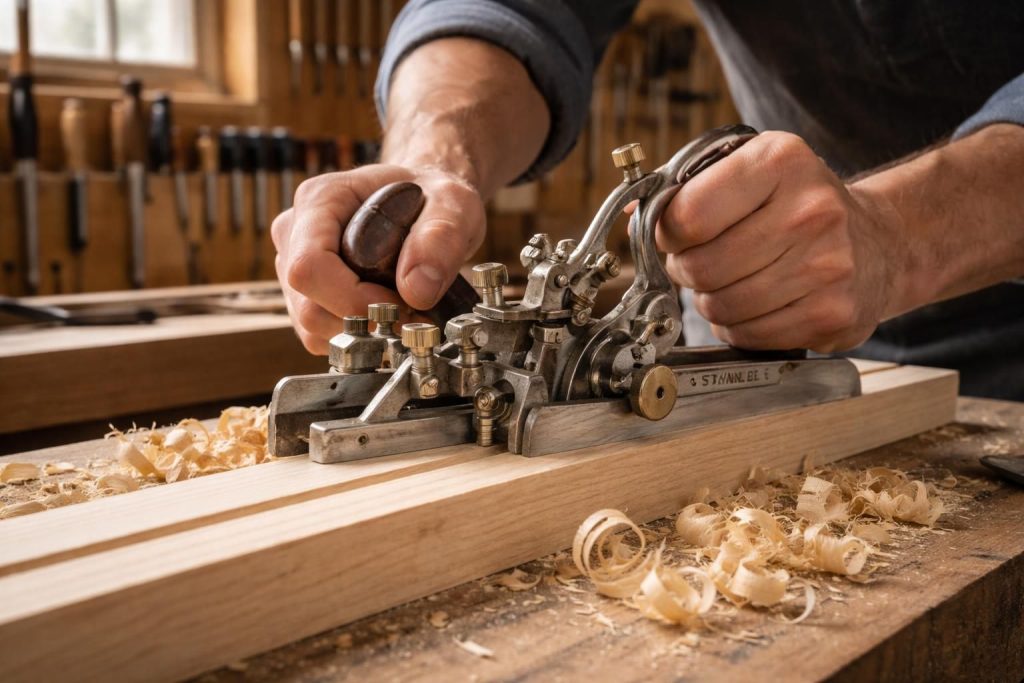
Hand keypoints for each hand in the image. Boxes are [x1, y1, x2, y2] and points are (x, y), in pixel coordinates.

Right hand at [271, 164, 485, 353]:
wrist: (427, 201)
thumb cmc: (432, 195)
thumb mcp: (452, 202)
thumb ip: (440, 238)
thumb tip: (417, 290)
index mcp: (319, 200)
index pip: (309, 266)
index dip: (352, 298)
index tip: (399, 303)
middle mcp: (296, 233)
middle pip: (308, 305)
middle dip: (363, 320)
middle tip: (411, 311)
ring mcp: (295, 267)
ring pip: (312, 327)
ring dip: (362, 331)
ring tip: (401, 308)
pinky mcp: (306, 296)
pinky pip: (320, 336)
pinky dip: (357, 337)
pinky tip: (385, 315)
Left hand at [658, 131, 901, 352]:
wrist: (881, 242)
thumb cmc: (799, 204)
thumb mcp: (752, 169)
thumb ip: (690, 185)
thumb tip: (634, 212)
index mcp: (781, 161)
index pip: (687, 215)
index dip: (667, 233)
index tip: (675, 234)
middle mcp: (811, 210)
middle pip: (700, 267)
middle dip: (688, 270)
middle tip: (704, 261)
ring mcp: (828, 266)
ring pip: (720, 306)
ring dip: (712, 300)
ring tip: (734, 280)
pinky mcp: (834, 314)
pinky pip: (748, 334)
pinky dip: (739, 326)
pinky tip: (758, 303)